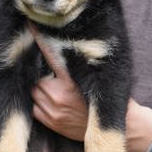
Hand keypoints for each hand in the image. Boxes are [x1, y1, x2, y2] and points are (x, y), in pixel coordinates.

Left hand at [29, 23, 151, 151]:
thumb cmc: (108, 94)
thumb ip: (81, 61)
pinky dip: (37, 102)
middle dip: (41, 72)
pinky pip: (33, 109)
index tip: (31, 25)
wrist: (120, 126)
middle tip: (49, 71)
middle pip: (37, 75)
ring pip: (33, 91)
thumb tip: (68, 43)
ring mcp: (53, 110)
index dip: (39, 40)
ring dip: (38, 86)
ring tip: (50, 86)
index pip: (51, 55)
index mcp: (71, 80)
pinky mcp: (51, 122)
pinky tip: (48, 99)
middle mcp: (59, 96)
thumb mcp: (98, 74)